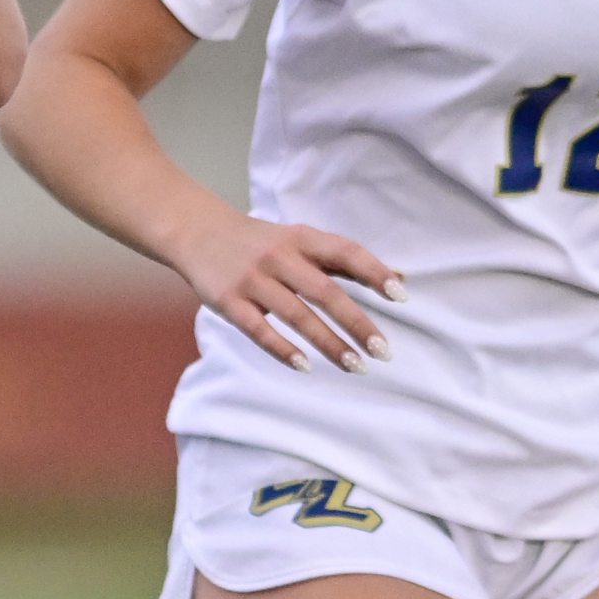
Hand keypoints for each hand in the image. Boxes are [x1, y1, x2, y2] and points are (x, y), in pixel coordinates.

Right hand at [172, 210, 401, 371]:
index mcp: (301, 238)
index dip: (374, 272)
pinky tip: (305, 366)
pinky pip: (259, 330)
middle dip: (357, 323)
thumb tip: (400, 278)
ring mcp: (252, 280)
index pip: (345, 252)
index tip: (401, 296)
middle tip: (384, 351)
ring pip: (296, 315)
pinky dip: (282, 349)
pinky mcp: (228, 302)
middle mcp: (279, 257)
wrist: (197, 232)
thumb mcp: (301, 240)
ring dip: (328, 343)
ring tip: (356, 365)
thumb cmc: (261, 242)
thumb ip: (344, 260)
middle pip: (325, 292)